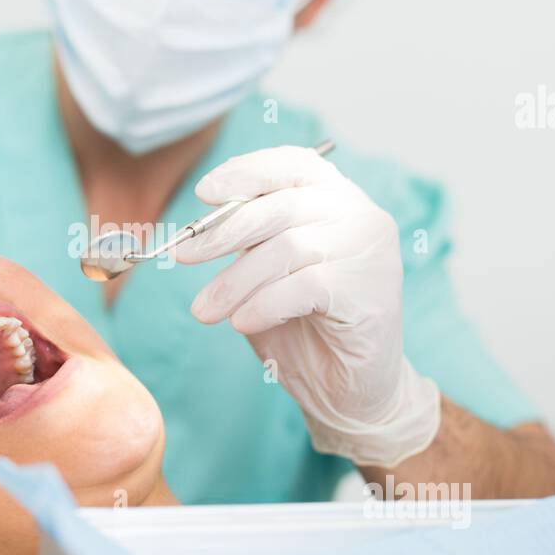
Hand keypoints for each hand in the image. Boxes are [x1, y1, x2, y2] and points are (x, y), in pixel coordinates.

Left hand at [173, 145, 440, 465]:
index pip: (293, 164)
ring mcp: (370, 251)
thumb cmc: (306, 326)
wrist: (351, 390)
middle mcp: (360, 215)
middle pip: (282, 206)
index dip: (247, 172)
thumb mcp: (268, 273)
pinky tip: (243, 323)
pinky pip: (303, 286)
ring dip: (236, 281)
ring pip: (288, 248)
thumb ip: (251, 242)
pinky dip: (264, 305)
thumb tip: (201, 229)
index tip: (204, 193)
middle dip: (223, 231)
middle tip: (184, 256)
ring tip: (207, 310)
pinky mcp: (370, 289)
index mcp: (337, 198)